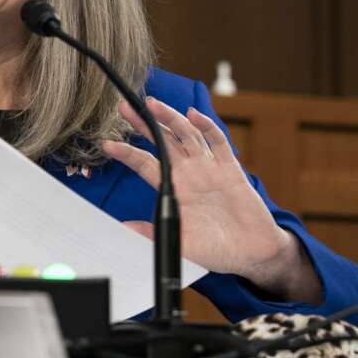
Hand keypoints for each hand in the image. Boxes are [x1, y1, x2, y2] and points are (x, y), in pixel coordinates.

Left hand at [103, 98, 321, 304]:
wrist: (251, 253)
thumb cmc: (215, 250)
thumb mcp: (179, 241)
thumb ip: (153, 232)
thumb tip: (122, 227)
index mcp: (173, 188)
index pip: (144, 164)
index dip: (126, 153)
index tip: (106, 144)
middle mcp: (188, 173)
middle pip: (162, 141)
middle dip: (144, 123)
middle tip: (124, 107)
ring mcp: (209, 167)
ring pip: (186, 134)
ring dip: (170, 117)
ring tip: (152, 103)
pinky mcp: (230, 168)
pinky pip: (218, 142)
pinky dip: (207, 127)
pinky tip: (194, 115)